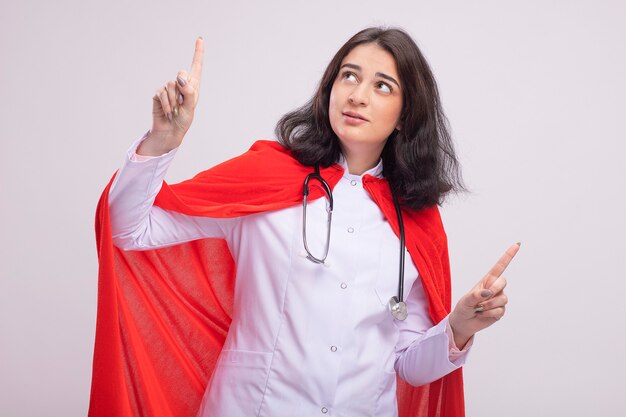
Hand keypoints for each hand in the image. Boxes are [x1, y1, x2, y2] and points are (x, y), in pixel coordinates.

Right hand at [137, 37, 203, 155]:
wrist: (170, 132)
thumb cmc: (183, 120)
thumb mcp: (190, 107)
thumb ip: (189, 91)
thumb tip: (180, 77)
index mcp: (193, 86)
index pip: (196, 66)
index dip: (198, 52)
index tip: (200, 38)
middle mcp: (182, 85)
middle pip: (181, 73)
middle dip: (182, 88)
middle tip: (182, 104)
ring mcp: (170, 89)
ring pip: (171, 84)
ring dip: (174, 100)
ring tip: (175, 111)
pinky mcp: (159, 94)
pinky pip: (162, 93)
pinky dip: (166, 104)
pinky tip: (169, 112)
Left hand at [448, 243, 520, 347]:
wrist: (464, 322)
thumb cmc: (463, 308)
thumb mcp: (465, 300)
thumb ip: (475, 295)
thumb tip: (488, 292)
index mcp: (487, 280)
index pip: (500, 266)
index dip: (509, 255)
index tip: (517, 244)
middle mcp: (495, 288)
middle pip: (503, 282)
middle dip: (494, 289)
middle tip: (483, 297)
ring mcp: (499, 299)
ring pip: (502, 299)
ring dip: (489, 305)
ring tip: (479, 308)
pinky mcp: (500, 310)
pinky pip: (500, 311)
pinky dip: (489, 314)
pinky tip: (482, 314)